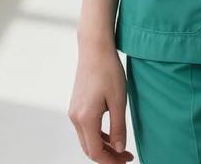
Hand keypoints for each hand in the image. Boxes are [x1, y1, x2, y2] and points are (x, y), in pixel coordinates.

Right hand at [68, 42, 134, 161]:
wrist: (95, 48)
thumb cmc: (108, 70)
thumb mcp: (118, 100)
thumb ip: (118, 127)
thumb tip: (119, 149)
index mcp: (85, 118)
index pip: (96, 152)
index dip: (111, 161)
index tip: (126, 160)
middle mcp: (75, 117)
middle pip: (89, 149)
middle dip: (108, 156)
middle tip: (126, 157)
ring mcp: (74, 111)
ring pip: (87, 139)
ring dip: (103, 146)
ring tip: (121, 148)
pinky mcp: (76, 105)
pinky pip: (85, 128)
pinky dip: (98, 135)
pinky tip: (111, 134)